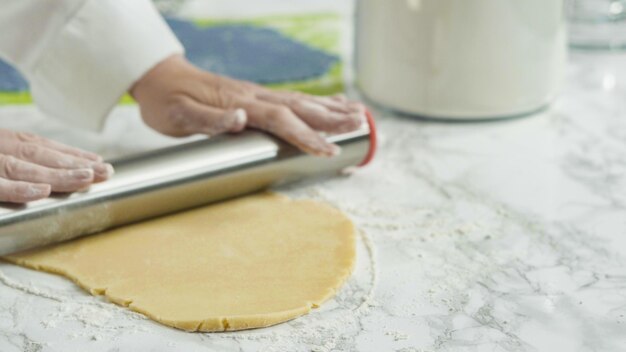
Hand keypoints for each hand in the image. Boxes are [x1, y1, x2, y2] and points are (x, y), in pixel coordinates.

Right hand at [0, 129, 112, 202]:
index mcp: (2, 141)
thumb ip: (16, 158)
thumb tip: (44, 172)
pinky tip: (43, 191)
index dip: (71, 154)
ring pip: (23, 168)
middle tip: (105, 171)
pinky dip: (20, 188)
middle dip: (75, 164)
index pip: (42, 147)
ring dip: (58, 174)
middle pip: (40, 155)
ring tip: (87, 178)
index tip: (98, 162)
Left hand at [130, 55, 365, 156]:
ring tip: (357, 114)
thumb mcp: (178, 116)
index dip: (306, 135)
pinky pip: (290, 99)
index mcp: (239, 102)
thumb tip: (241, 118)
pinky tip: (329, 104)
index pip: (280, 119)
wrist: (159, 77)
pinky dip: (314, 102)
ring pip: (299, 101)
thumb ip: (209, 119)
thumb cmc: (167, 102)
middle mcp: (253, 96)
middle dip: (330, 118)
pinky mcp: (254, 97)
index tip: (328, 149)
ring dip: (329, 108)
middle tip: (359, 125)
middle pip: (299, 107)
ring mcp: (256, 95)